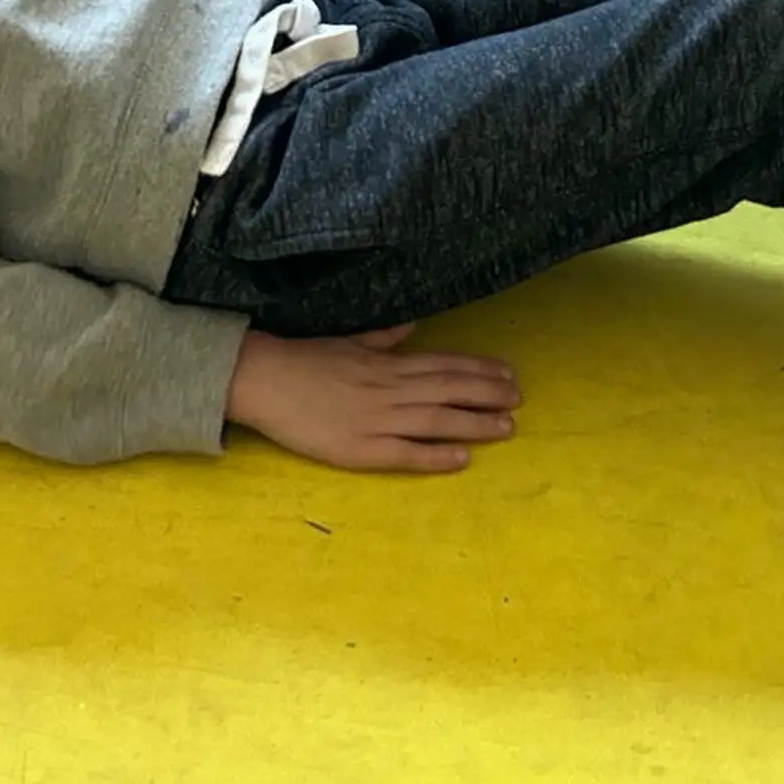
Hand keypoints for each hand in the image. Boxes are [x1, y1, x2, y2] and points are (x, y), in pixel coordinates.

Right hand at [225, 326, 519, 472]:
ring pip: (436, 421)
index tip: (507, 374)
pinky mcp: (360, 448)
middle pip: (449, 390)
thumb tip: (413, 325)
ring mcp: (377, 420)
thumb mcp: (349, 340)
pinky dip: (436, 456)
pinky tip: (462, 458)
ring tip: (506, 427)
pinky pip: (406, 454)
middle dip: (487, 394)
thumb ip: (384, 337)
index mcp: (386, 362)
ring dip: (474, 423)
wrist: (263, 379)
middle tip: (519, 399)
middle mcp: (389, 389)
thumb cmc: (304, 359)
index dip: (478, 370)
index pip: (443, 364)